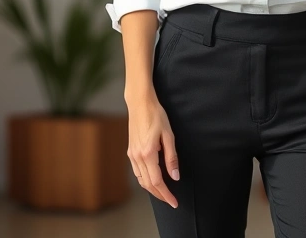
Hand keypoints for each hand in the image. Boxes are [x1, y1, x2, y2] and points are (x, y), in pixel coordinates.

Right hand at [126, 90, 179, 207]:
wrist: (140, 104)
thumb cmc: (156, 116)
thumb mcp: (169, 135)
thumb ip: (171, 157)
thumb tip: (175, 176)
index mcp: (148, 153)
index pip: (157, 181)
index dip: (166, 194)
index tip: (175, 202)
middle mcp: (137, 157)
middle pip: (148, 184)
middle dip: (160, 195)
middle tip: (171, 201)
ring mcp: (132, 155)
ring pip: (141, 180)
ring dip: (152, 189)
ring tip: (164, 193)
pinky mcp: (130, 151)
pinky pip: (137, 172)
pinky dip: (145, 180)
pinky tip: (153, 180)